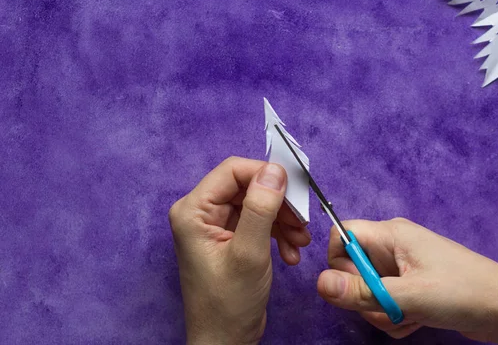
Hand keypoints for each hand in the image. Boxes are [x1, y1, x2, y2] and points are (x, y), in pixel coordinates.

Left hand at [169, 157, 310, 344]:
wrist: (225, 341)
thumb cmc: (230, 302)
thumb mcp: (249, 253)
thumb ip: (261, 209)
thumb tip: (275, 170)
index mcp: (194, 210)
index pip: (233, 171)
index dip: (266, 175)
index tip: (295, 192)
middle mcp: (201, 212)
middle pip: (248, 187)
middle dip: (279, 204)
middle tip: (303, 223)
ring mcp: (216, 225)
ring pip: (258, 205)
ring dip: (283, 221)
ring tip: (301, 243)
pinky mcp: (231, 238)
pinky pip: (259, 223)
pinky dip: (278, 234)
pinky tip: (291, 255)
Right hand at [317, 218, 497, 343]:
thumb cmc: (463, 293)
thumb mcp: (410, 296)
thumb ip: (363, 292)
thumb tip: (319, 283)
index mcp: (392, 234)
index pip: (342, 235)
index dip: (340, 262)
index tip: (355, 286)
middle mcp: (394, 247)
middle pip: (353, 268)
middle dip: (365, 295)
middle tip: (388, 308)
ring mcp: (404, 268)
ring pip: (369, 289)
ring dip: (382, 311)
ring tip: (409, 317)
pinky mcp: (413, 287)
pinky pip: (386, 301)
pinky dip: (394, 316)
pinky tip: (416, 321)